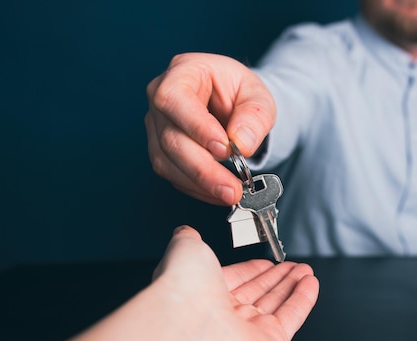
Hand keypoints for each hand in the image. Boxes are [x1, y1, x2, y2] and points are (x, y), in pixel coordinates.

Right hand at [145, 53, 275, 205]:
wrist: (233, 104)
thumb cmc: (239, 93)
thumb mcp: (258, 95)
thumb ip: (254, 116)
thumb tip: (241, 143)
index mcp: (182, 72)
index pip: (174, 98)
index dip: (196, 127)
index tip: (223, 149)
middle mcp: (161, 99)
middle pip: (170, 138)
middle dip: (202, 168)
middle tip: (231, 187)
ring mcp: (157, 127)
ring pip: (167, 161)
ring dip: (200, 183)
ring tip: (230, 193)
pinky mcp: (162, 151)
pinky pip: (173, 175)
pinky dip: (197, 188)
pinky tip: (219, 192)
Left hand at [152, 226, 318, 340]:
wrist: (189, 330)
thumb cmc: (182, 291)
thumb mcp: (185, 249)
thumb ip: (188, 239)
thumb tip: (185, 231)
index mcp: (204, 294)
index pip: (235, 279)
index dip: (253, 268)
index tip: (267, 260)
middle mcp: (225, 316)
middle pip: (258, 292)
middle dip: (277, 276)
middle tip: (292, 264)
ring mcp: (248, 332)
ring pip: (276, 303)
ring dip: (293, 284)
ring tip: (305, 270)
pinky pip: (292, 317)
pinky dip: (304, 299)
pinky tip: (311, 284)